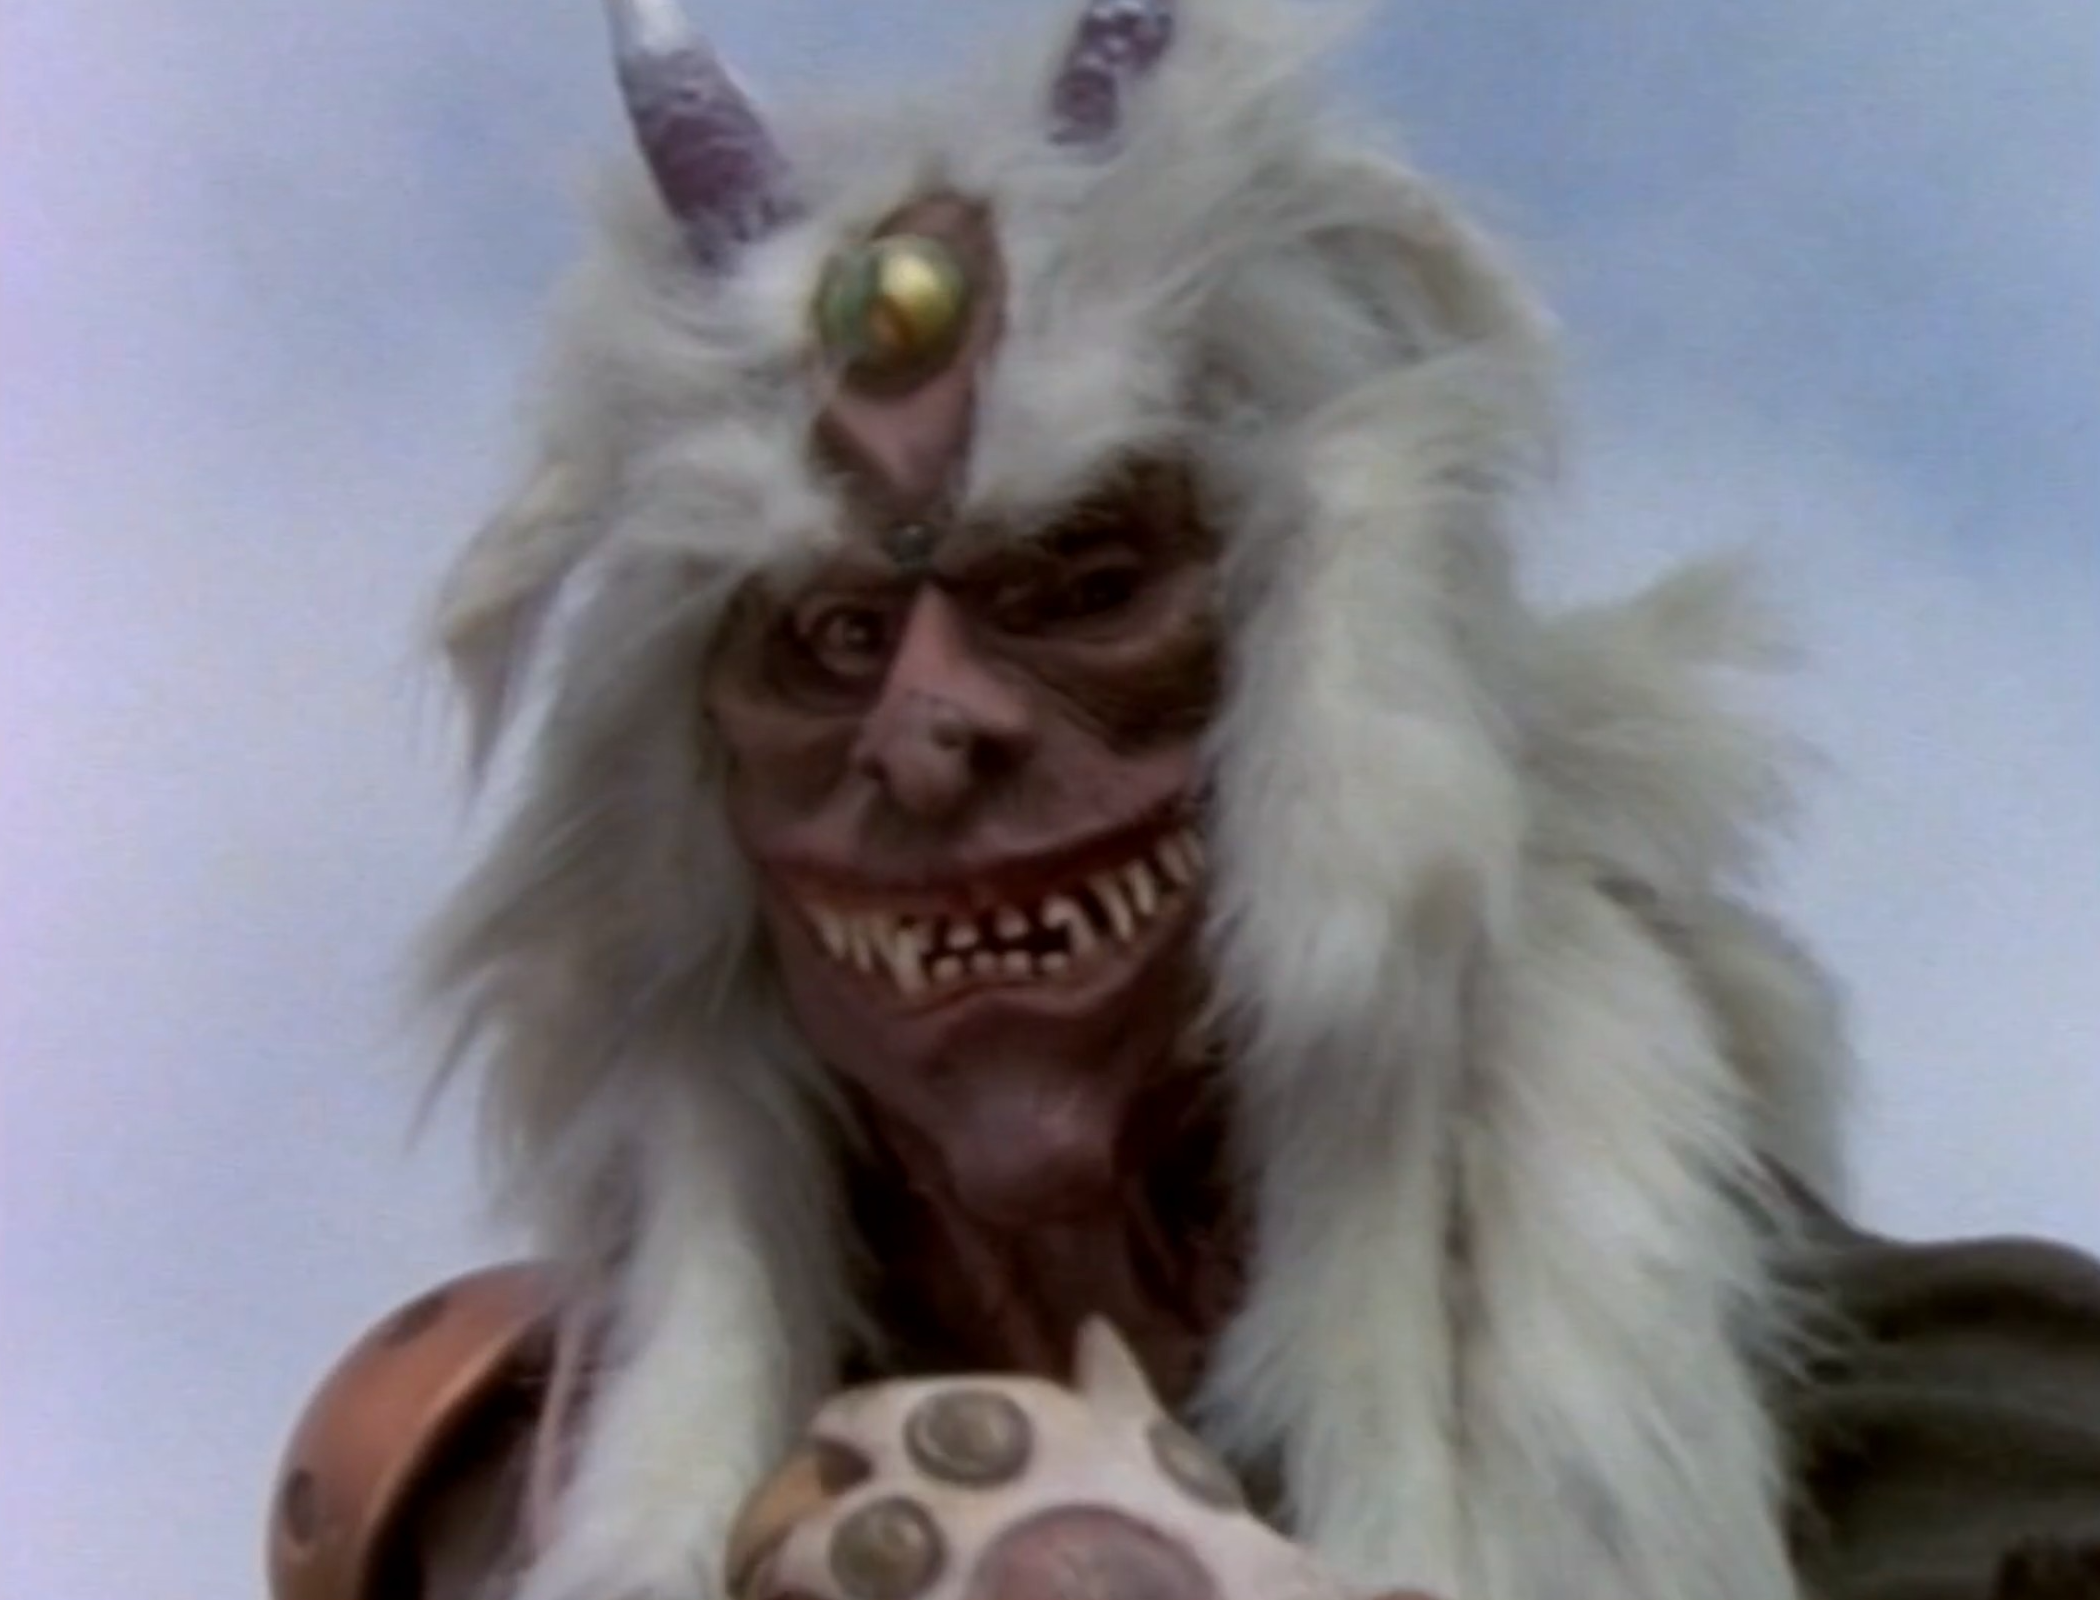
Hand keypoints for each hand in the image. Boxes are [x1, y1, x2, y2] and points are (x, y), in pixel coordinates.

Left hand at [725, 1321, 1439, 1599]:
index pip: (853, 1420)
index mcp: (969, 1432)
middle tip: (809, 1574)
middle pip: (810, 1529)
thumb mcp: (1143, 1439)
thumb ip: (1108, 1384)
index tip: (840, 1466)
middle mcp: (926, 1505)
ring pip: (805, 1594)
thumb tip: (1095, 1331)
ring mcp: (913, 1588)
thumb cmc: (1181, 1528)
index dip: (843, 1449)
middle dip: (799, 1558)